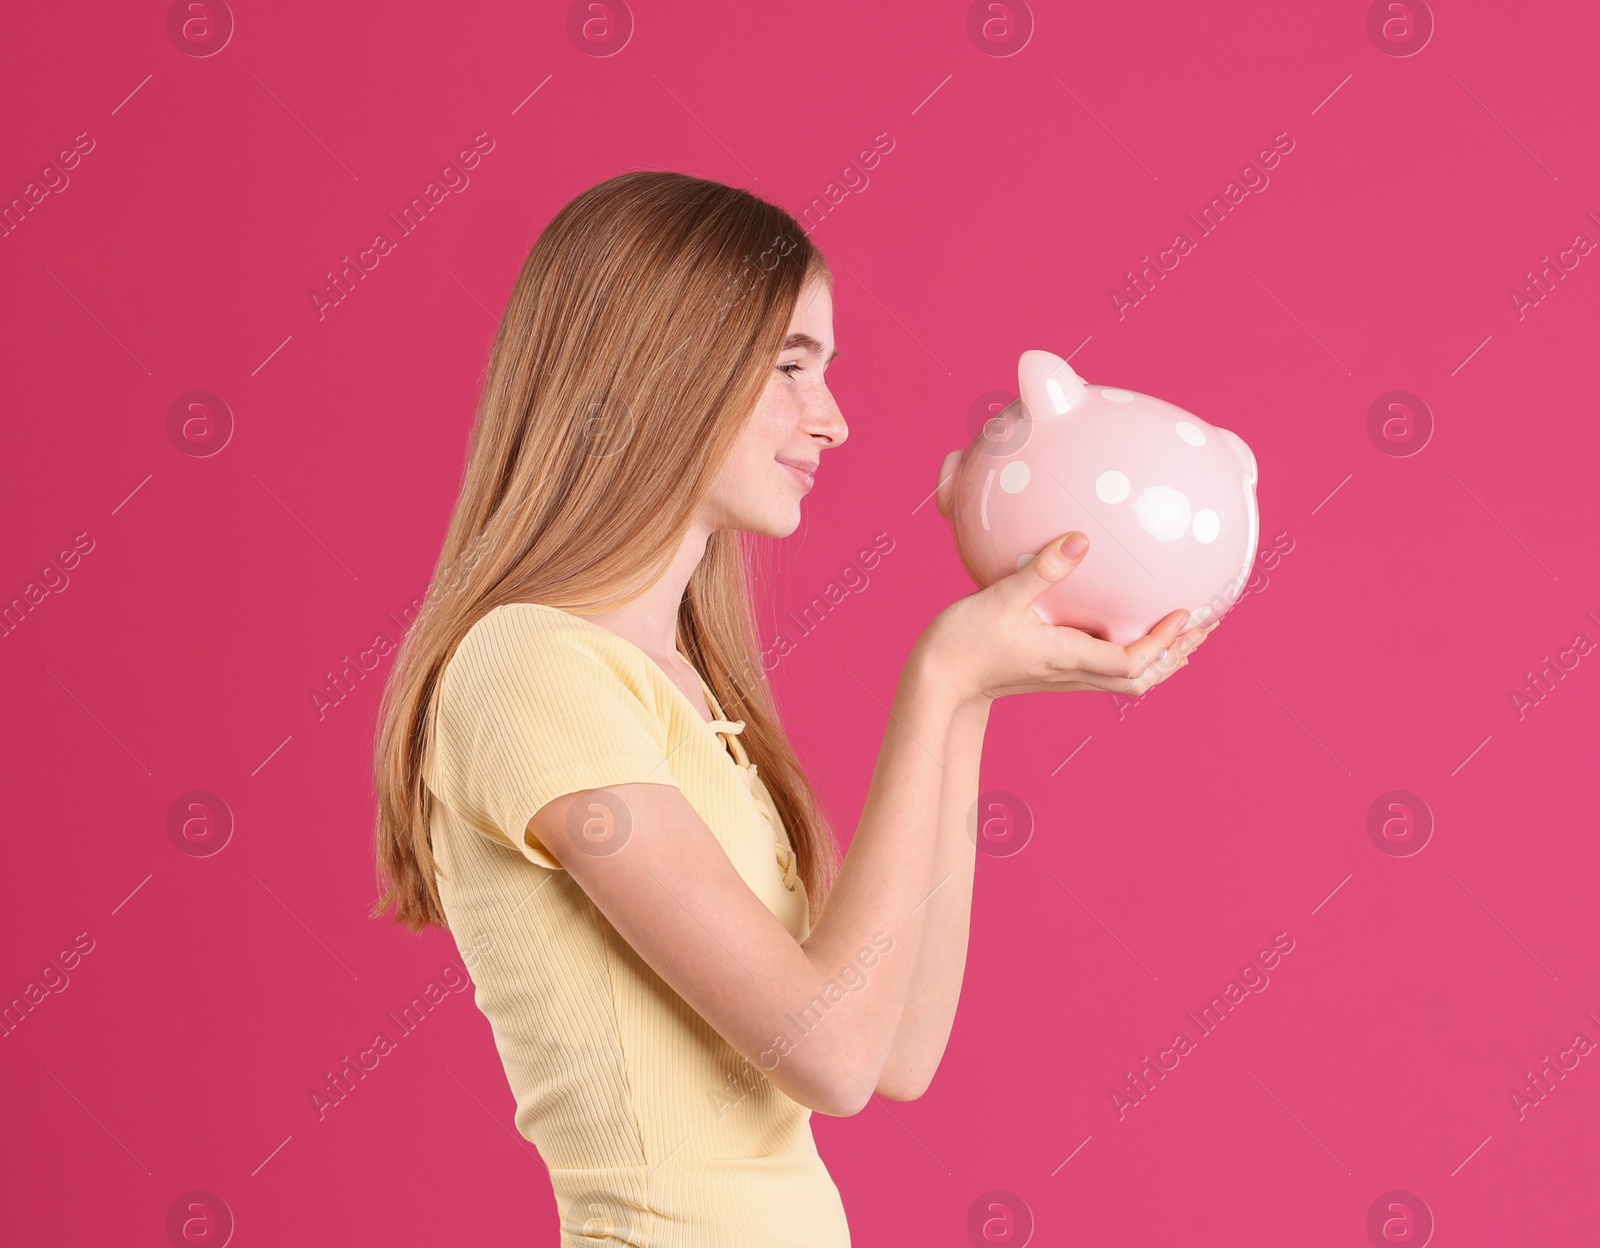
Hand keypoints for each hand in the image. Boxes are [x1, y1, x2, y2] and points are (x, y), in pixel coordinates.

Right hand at [915, 530, 1216, 705]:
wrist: (939, 682)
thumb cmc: (964, 642)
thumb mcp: (1000, 598)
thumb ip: (1043, 569)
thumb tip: (1081, 538)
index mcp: (1068, 656)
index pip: (1131, 661)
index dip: (1163, 642)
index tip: (1185, 614)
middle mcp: (1073, 671)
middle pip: (1140, 679)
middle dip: (1176, 655)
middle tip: (1205, 627)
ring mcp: (1064, 676)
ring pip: (1126, 678)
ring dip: (1159, 659)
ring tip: (1182, 633)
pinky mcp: (1053, 672)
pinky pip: (1105, 668)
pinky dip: (1131, 654)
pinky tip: (1126, 627)